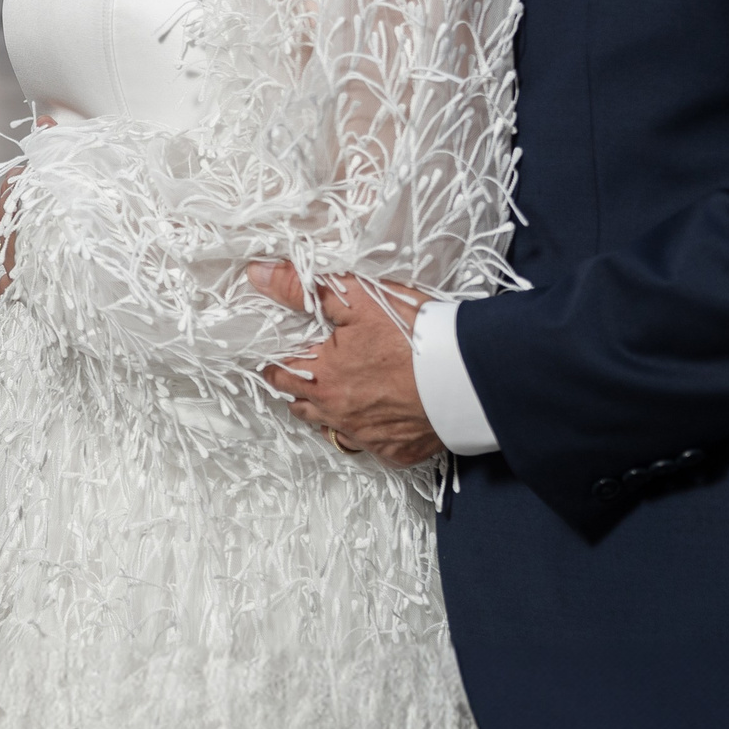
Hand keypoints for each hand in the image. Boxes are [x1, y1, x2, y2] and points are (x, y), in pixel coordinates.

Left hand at [250, 261, 444, 467]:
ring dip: (330, 416)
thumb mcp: (355, 298)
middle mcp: (339, 415)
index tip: (277, 358)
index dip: (276, 363)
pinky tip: (376, 418)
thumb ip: (302, 289)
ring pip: (333, 432)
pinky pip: (371, 448)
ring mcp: (370, 439)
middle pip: (302, 408)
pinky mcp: (398, 453)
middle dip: (299, 391)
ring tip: (338, 396)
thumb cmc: (413, 334)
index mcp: (322, 378)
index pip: (279, 375)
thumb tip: (259, 276)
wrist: (469, 373)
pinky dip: (368, 434)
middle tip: (306, 374)